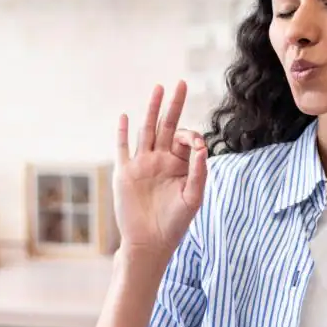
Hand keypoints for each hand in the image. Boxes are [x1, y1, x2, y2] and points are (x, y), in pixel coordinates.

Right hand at [113, 81, 207, 252]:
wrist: (150, 242)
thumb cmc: (175, 223)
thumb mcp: (193, 198)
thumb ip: (199, 172)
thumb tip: (203, 147)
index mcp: (179, 165)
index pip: (186, 139)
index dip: (192, 136)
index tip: (196, 145)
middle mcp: (160, 160)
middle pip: (167, 126)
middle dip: (173, 105)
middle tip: (180, 83)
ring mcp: (141, 164)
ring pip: (146, 131)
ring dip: (151, 110)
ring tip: (158, 89)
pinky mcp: (124, 173)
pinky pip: (122, 148)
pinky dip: (122, 132)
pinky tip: (125, 116)